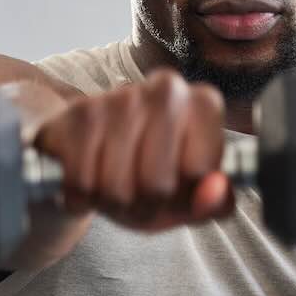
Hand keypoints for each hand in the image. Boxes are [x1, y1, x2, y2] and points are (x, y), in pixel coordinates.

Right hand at [20, 67, 233, 231]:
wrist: (91, 154)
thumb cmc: (148, 176)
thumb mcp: (188, 199)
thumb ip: (214, 204)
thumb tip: (215, 191)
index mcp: (204, 105)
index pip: (200, 173)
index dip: (183, 198)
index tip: (175, 186)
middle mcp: (167, 90)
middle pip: (157, 185)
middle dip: (144, 205)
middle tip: (139, 193)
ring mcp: (120, 97)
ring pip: (117, 188)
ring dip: (111, 203)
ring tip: (113, 186)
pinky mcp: (80, 113)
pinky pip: (82, 182)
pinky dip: (82, 196)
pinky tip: (88, 179)